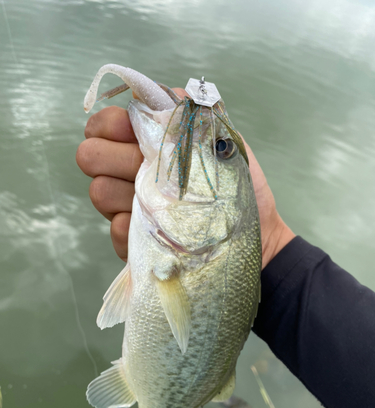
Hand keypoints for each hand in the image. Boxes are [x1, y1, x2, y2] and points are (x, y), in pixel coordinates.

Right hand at [76, 92, 294, 267]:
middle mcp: (129, 174)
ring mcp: (128, 208)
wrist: (252, 232)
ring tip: (161, 201)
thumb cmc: (235, 185)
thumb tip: (167, 94)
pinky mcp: (134, 240)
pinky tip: (162, 230)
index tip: (132, 131)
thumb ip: (192, 115)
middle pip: (89, 156)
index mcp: (145, 146)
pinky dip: (135, 228)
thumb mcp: (223, 142)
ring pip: (99, 191)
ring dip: (126, 194)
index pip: (104, 126)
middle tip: (143, 167)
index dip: (110, 124)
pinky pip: (117, 230)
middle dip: (113, 157)